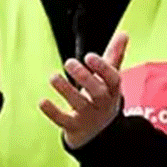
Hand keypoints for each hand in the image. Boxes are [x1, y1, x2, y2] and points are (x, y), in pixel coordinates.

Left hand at [40, 32, 128, 148]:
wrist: (99, 133)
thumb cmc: (102, 97)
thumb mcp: (110, 78)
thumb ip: (114, 55)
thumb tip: (124, 33)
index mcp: (112, 89)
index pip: (112, 79)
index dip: (102, 68)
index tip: (89, 56)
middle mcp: (102, 103)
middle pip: (97, 91)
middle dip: (84, 77)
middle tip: (68, 62)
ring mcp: (88, 116)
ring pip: (79, 104)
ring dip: (66, 90)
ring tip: (53, 77)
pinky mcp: (74, 127)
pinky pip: (63, 121)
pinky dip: (53, 112)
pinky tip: (42, 102)